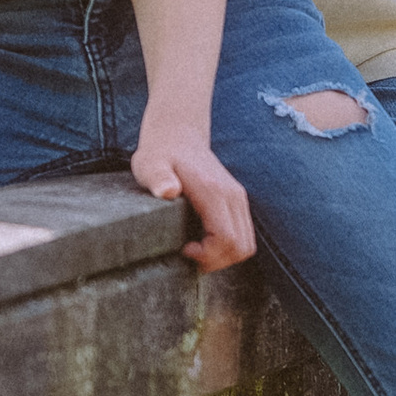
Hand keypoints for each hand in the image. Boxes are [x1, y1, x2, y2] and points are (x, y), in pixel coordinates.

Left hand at [130, 114, 253, 270]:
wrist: (178, 134)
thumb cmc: (160, 153)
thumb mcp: (150, 164)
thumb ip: (158, 177)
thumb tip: (168, 191)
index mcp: (215, 192)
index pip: (227, 239)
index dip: (208, 255)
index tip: (184, 249)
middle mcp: (233, 196)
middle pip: (241, 247)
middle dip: (216, 261)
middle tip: (189, 255)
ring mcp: (238, 199)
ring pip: (246, 244)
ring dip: (223, 256)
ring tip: (196, 250)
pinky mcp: (237, 202)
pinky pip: (243, 235)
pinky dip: (227, 247)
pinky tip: (202, 240)